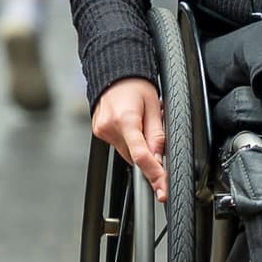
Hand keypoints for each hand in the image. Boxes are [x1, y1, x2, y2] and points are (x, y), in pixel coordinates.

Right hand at [93, 79, 167, 200]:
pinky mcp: (98, 132)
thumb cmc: (135, 84)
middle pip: (134, 157)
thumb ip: (157, 134)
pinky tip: (130, 125)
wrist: (114, 72)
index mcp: (126, 120)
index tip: (162, 189)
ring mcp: (101, 131)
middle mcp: (110, 128)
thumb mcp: (154, 105)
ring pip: (127, 153)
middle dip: (148, 153)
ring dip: (137, 146)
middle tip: (154, 134)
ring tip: (140, 123)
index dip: (155, 175)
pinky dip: (128, 141)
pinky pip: (118, 145)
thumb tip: (160, 158)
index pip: (142, 156)